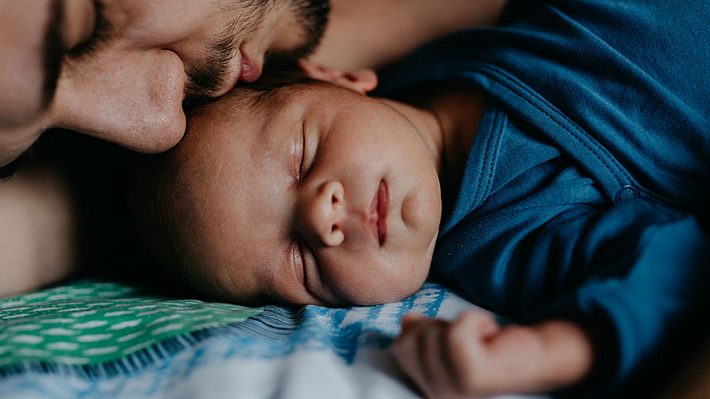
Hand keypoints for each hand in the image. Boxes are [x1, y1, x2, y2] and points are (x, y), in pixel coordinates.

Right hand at [391, 311, 593, 397]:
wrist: (533, 357)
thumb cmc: (490, 347)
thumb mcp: (449, 336)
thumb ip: (423, 331)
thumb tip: (407, 321)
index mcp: (425, 386)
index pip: (400, 348)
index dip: (423, 329)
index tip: (450, 337)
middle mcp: (434, 395)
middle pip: (413, 338)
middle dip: (440, 326)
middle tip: (469, 338)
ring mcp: (450, 390)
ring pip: (432, 335)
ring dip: (461, 324)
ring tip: (481, 339)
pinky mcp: (470, 378)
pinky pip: (457, 332)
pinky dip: (474, 319)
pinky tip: (489, 333)